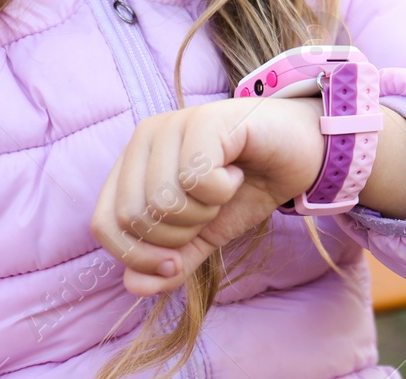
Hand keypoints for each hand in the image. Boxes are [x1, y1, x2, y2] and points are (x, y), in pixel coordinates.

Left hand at [89, 96, 323, 296]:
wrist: (301, 154)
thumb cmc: (249, 187)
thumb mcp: (204, 235)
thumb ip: (170, 262)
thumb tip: (133, 286)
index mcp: (133, 164)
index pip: (105, 224)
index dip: (138, 256)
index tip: (178, 260)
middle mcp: (144, 138)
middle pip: (134, 217)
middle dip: (179, 234)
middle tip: (210, 210)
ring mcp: (173, 124)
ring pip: (163, 200)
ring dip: (204, 211)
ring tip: (224, 188)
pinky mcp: (205, 119)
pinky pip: (196, 179)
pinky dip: (222, 190)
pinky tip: (236, 171)